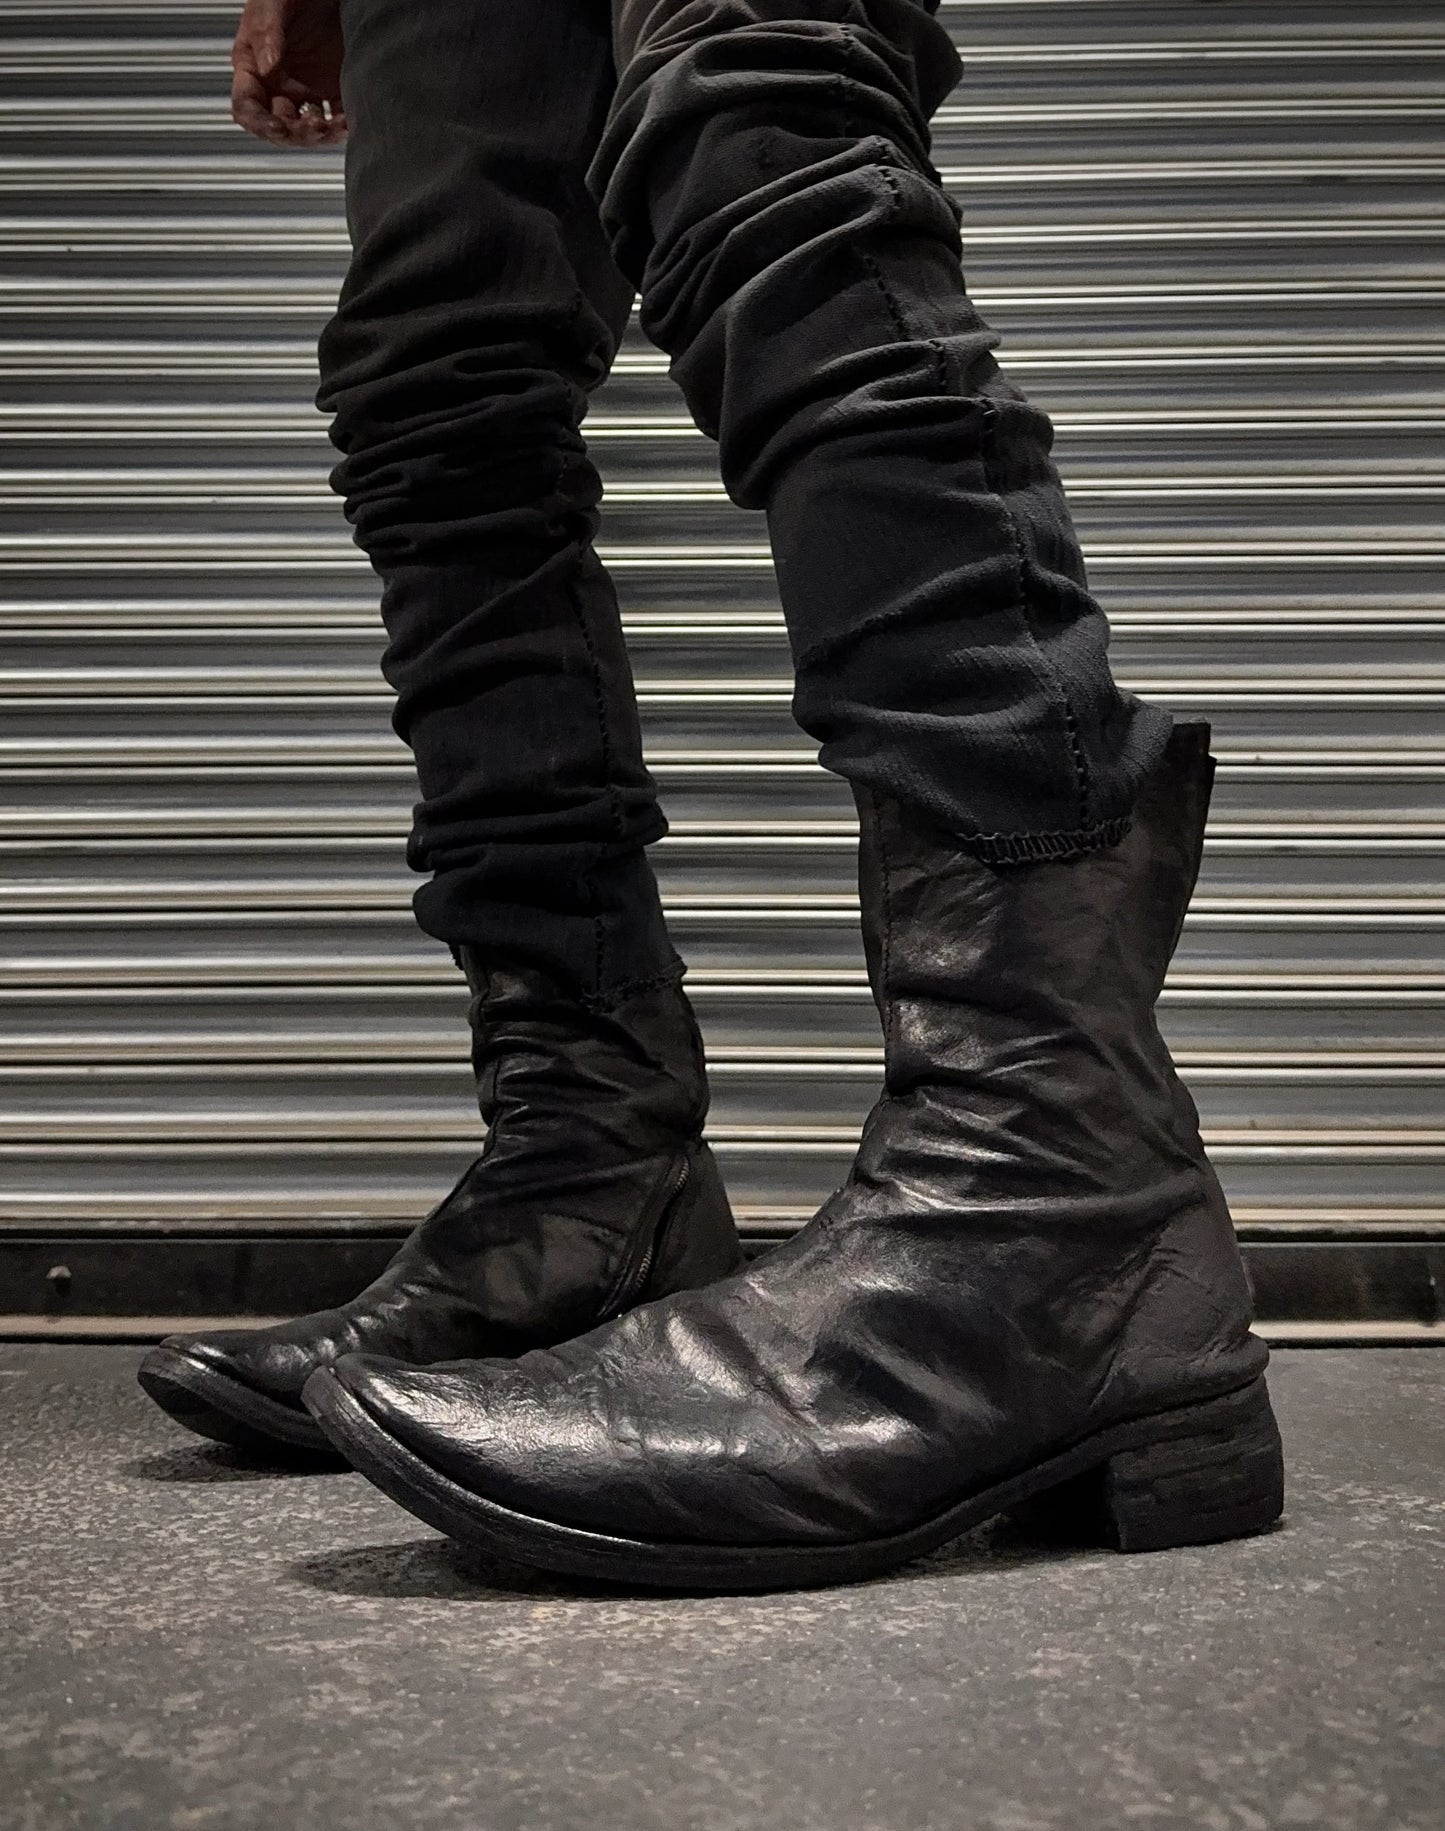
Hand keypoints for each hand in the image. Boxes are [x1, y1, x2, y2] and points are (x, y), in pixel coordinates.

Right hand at [231, 0, 346, 146]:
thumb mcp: (272, 4)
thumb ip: (266, 34)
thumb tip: (267, 68)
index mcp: (253, 67)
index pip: (247, 106)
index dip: (260, 123)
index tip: (277, 127)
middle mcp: (278, 84)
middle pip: (281, 125)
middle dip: (296, 133)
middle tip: (314, 128)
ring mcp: (306, 89)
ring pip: (308, 128)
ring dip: (320, 135)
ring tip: (334, 128)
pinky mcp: (333, 88)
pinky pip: (336, 117)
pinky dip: (342, 126)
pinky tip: (348, 123)